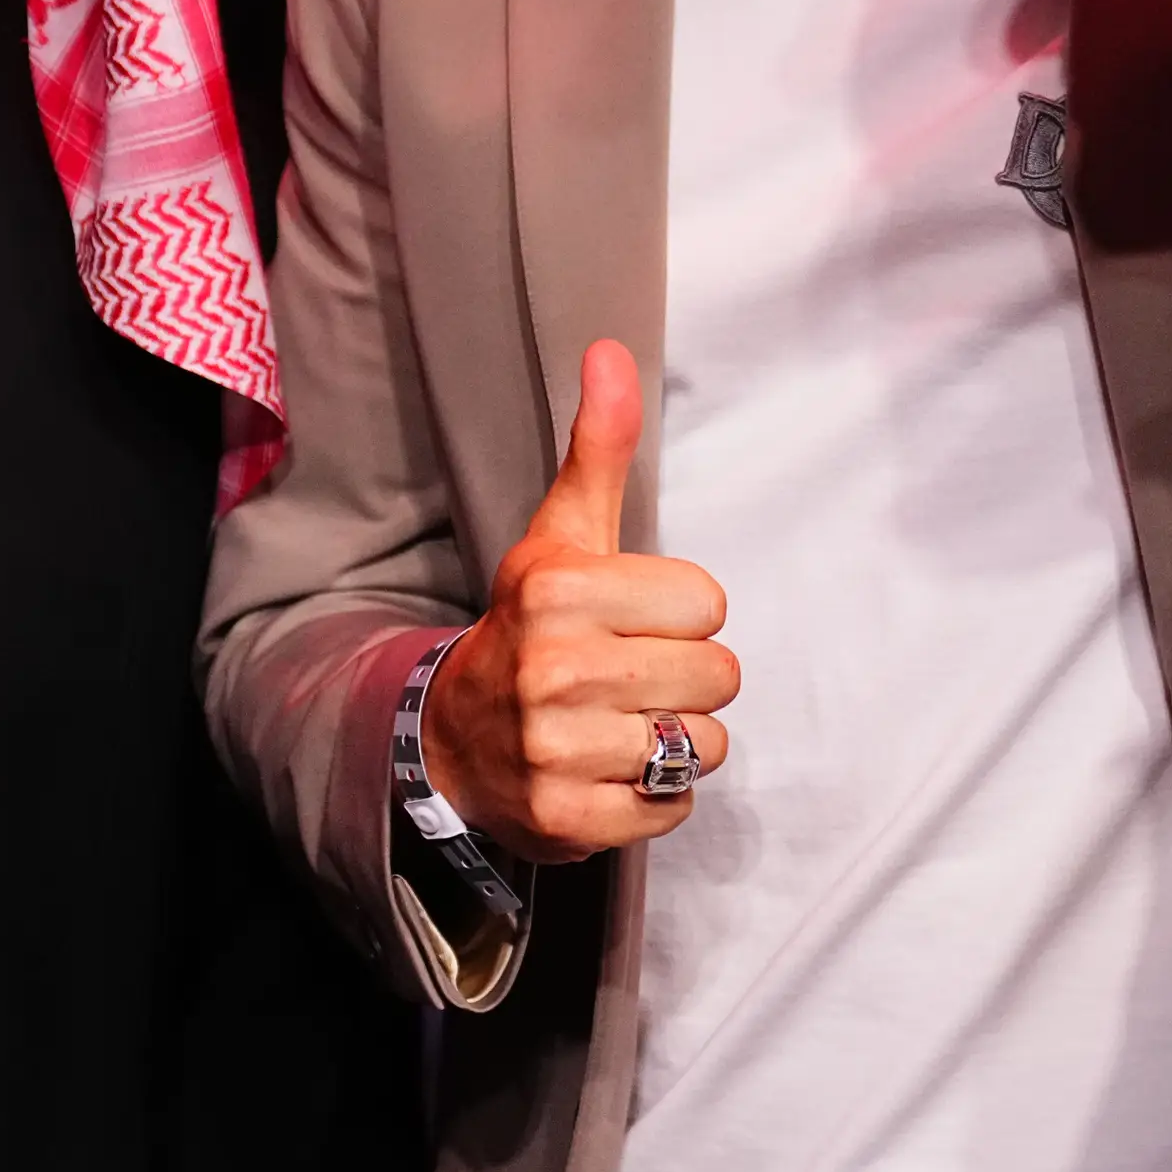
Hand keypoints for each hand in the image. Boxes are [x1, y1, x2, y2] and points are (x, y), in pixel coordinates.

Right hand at [420, 340, 735, 863]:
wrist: (454, 739)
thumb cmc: (530, 625)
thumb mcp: (561, 534)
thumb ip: (599, 449)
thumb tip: (610, 351)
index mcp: (559, 591)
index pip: (709, 605)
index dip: (681, 613)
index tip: (632, 618)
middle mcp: (555, 671)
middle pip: (717, 677)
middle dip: (686, 677)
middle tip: (629, 675)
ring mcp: (558, 751)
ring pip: (702, 745)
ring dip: (674, 740)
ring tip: (620, 723)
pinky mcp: (570, 820)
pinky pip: (674, 806)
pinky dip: (653, 795)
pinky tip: (608, 769)